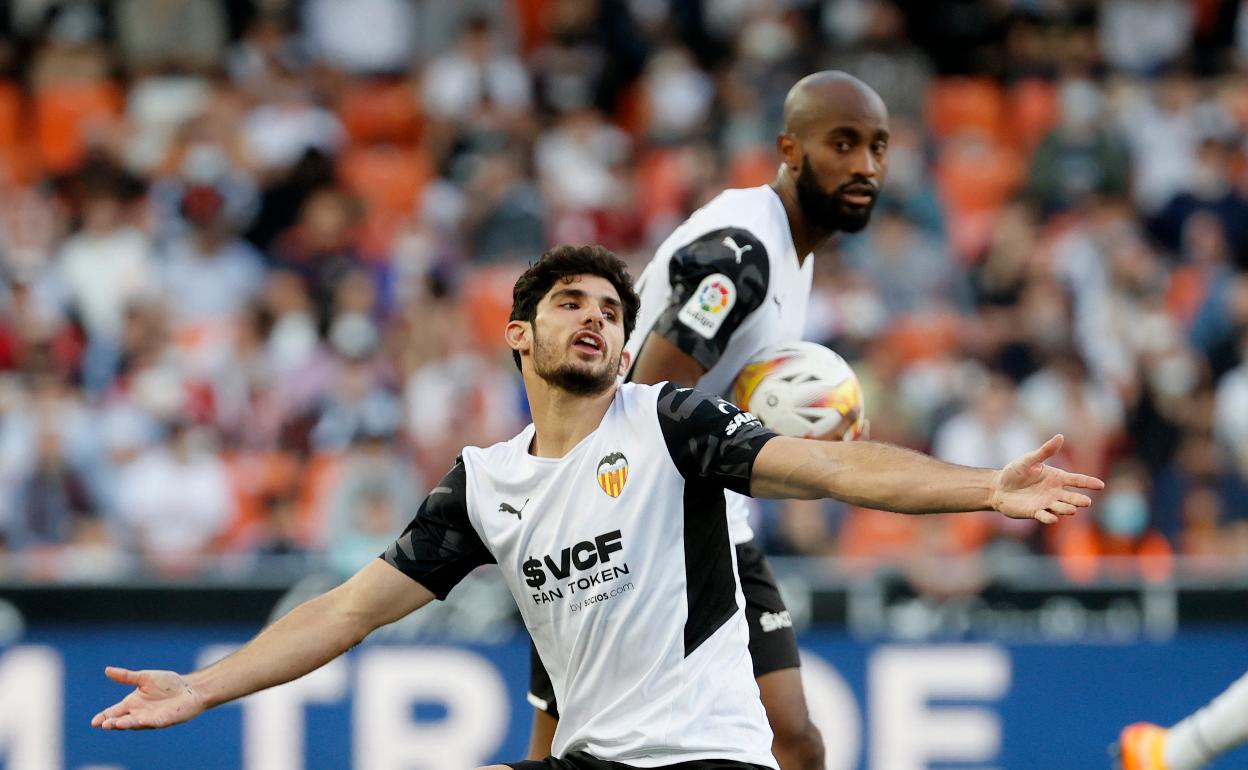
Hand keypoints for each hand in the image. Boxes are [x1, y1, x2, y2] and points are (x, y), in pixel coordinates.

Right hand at [91, 666, 205, 729]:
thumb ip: (126, 676)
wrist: (190, 688)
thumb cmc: (168, 684)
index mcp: (132, 703)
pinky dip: (144, 722)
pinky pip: (151, 722)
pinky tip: (138, 721)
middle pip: (121, 720)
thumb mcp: (144, 678)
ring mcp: (150, 718)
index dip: (104, 717)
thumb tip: (107, 670)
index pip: (113, 712)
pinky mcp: (163, 720)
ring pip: (134, 724)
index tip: (94, 722)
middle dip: (112, 722)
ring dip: (125, 724)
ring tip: (115, 724)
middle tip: (103, 724)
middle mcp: (138, 713)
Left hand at [990, 434, 1104, 523]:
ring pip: (1061, 508)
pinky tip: (1053, 518)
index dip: (1088, 482)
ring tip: (1072, 510)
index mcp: (1056, 477)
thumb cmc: (1015, 471)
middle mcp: (1055, 492)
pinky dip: (1048, 518)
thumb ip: (1045, 451)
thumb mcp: (1029, 459)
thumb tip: (1060, 436)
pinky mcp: (1035, 512)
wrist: (998, 487)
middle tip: (1086, 502)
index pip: (1077, 480)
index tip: (1101, 485)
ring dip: (1066, 509)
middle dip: (1079, 500)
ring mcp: (1046, 503)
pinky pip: (1044, 516)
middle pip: (1072, 497)